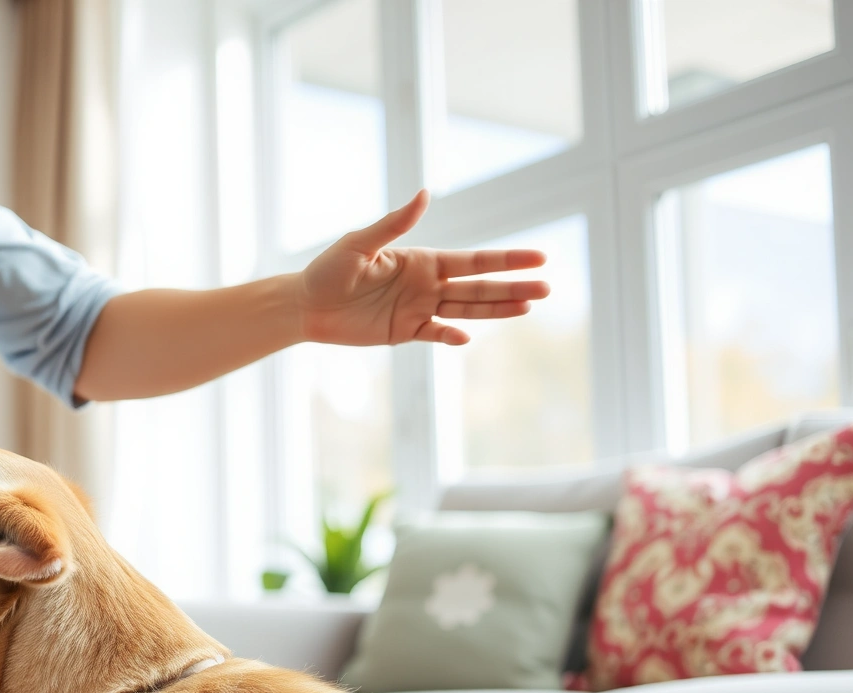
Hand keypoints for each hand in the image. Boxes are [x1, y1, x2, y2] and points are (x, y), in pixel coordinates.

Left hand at [297, 190, 548, 347]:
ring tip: (528, 307)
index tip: (539, 257)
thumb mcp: (360, 244)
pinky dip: (451, 336)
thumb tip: (425, 194)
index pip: (474, 260)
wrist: (306, 305)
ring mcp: (419, 309)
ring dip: (496, 310)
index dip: (506, 259)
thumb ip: (394, 225)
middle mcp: (427, 284)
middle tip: (547, 288)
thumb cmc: (329, 270)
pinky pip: (435, 334)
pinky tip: (468, 337)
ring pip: (466, 310)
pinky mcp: (404, 332)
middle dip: (513, 287)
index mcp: (423, 260)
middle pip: (479, 286)